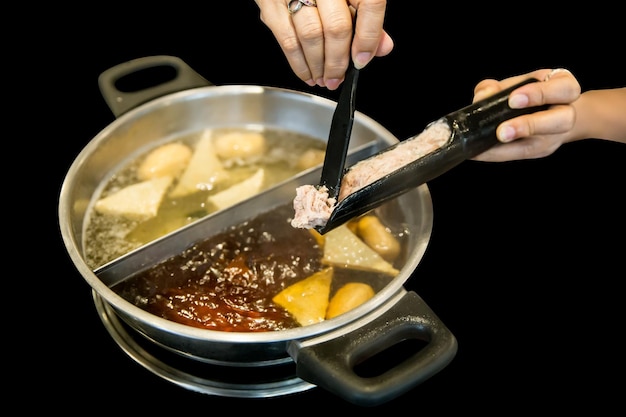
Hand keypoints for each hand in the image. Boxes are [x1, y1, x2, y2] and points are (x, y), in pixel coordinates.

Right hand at [255, 0, 393, 89]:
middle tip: (338, 78)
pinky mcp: (271, 2)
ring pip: (311, 36)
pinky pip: (287, 39)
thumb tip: (382, 47)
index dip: (368, 38)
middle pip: (337, 26)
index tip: (361, 60)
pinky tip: (307, 73)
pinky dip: (298, 63)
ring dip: (319, 66)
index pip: (370, 4)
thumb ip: (368, 18)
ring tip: (323, 79)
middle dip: (338, 61)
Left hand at [472, 68, 580, 161]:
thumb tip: (482, 96)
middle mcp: (566, 114)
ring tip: (492, 143)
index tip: (512, 100)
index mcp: (565, 88)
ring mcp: (555, 136)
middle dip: (529, 125)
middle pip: (562, 121)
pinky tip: (481, 151)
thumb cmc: (531, 93)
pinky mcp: (540, 151)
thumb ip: (498, 86)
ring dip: (512, 146)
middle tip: (502, 131)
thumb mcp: (518, 82)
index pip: (564, 89)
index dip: (538, 94)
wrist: (547, 110)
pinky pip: (520, 154)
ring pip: (542, 144)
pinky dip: (498, 153)